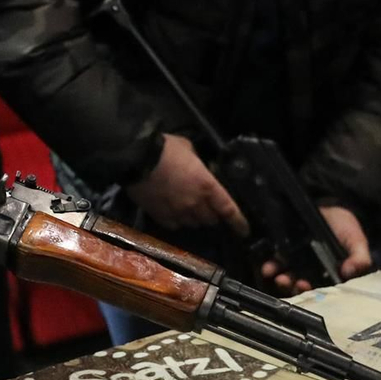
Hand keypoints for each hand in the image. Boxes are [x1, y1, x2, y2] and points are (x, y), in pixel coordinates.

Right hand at [125, 134, 248, 235]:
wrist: (136, 157)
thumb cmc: (165, 148)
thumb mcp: (189, 149)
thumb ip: (199, 163)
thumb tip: (201, 168)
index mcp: (207, 186)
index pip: (229, 210)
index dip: (239, 223)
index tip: (244, 231)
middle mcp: (195, 203)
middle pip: (211, 219)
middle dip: (212, 214)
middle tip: (207, 206)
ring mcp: (177, 212)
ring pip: (193, 223)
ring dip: (194, 217)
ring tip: (188, 208)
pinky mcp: (160, 216)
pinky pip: (174, 224)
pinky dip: (177, 220)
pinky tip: (172, 211)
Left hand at [260, 205, 372, 293]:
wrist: (327, 205)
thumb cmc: (344, 226)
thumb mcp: (356, 240)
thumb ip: (359, 257)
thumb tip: (350, 272)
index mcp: (330, 274)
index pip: (322, 288)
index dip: (314, 292)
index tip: (306, 287)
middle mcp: (312, 271)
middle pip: (302, 284)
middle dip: (295, 287)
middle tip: (291, 283)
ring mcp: (297, 262)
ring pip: (288, 276)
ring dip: (282, 280)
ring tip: (279, 278)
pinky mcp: (284, 251)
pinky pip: (276, 262)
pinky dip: (271, 267)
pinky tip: (268, 269)